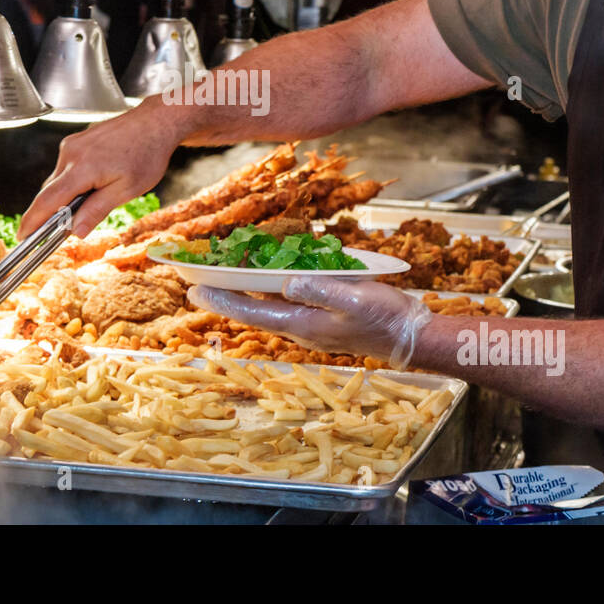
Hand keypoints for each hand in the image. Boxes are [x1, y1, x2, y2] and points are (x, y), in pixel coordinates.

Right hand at [20, 99, 187, 238]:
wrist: (155, 122)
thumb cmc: (147, 153)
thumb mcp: (127, 190)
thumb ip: (97, 210)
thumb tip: (75, 230)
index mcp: (82, 168)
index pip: (47, 201)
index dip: (32, 221)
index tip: (23, 237)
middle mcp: (71, 153)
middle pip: (49, 191)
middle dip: (49, 213)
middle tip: (57, 232)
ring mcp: (72, 144)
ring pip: (58, 180)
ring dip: (65, 196)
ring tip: (89, 202)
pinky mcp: (76, 140)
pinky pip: (65, 167)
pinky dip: (71, 181)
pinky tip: (91, 185)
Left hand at [188, 277, 434, 370]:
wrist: (410, 336)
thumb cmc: (383, 317)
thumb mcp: (352, 298)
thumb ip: (318, 289)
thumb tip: (286, 282)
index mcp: (302, 324)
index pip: (250, 313)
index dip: (220, 300)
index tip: (193, 290)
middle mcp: (299, 325)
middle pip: (252, 308)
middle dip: (224, 292)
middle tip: (197, 275)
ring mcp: (310, 322)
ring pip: (267, 303)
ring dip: (245, 287)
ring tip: (223, 267)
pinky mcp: (321, 315)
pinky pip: (287, 299)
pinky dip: (271, 285)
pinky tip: (267, 269)